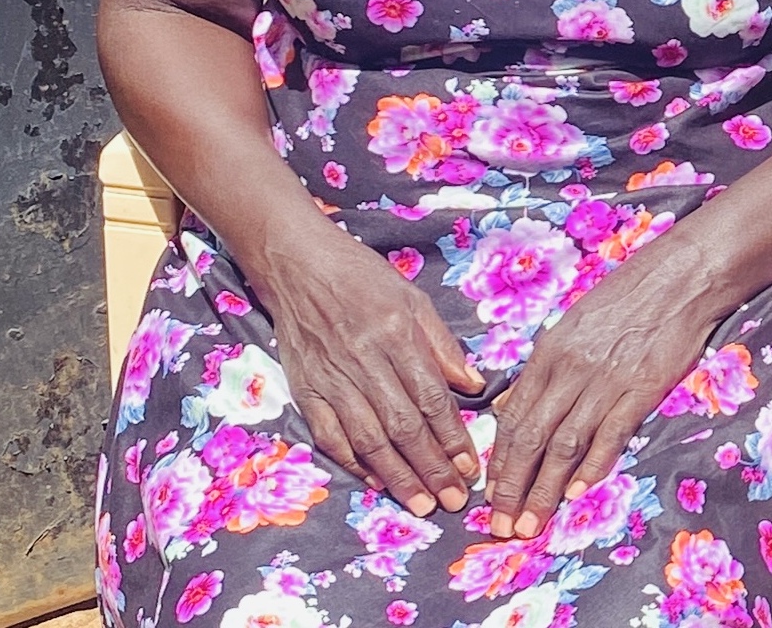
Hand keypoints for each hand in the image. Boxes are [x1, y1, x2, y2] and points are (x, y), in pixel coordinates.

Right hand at [257, 226, 485, 515]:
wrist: (298, 266)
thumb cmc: (363, 278)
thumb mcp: (413, 299)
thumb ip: (442, 345)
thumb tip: (473, 385)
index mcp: (398, 334)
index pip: (431, 397)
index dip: (452, 437)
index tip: (470, 467)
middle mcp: (365, 361)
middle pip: (403, 426)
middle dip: (431, 468)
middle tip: (452, 500)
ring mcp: (332, 379)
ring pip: (368, 439)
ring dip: (397, 476)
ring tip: (421, 504)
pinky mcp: (306, 391)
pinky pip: (331, 436)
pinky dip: (353, 462)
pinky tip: (375, 481)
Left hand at [482, 253, 719, 539]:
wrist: (682, 275)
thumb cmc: (628, 295)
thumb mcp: (573, 322)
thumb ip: (542, 367)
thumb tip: (510, 404)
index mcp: (550, 351)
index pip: (513, 418)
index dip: (499, 462)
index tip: (491, 495)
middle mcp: (571, 368)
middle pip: (531, 438)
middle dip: (512, 487)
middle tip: (503, 525)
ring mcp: (606, 380)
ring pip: (564, 445)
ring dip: (544, 490)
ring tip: (532, 524)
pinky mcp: (642, 388)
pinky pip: (610, 434)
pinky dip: (592, 466)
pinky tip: (577, 492)